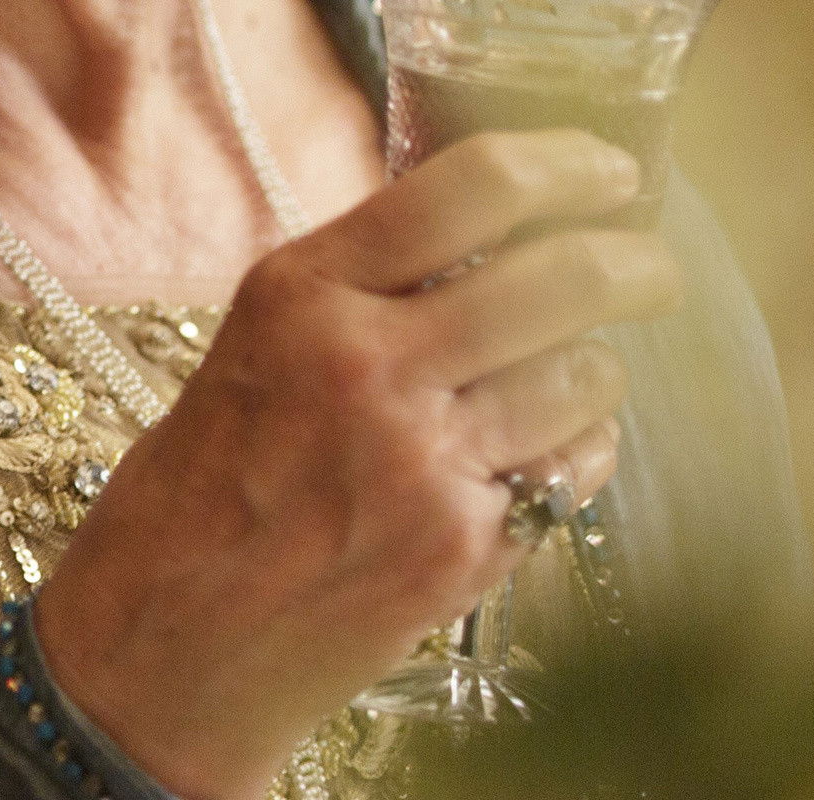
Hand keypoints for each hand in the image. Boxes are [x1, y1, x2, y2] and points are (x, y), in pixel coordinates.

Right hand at [28, 131, 680, 798]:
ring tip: (562, 386)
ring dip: (594, 374)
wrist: (162, 650)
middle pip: (564, 276)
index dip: (568, 163)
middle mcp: (365, 364)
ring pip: (586, 375)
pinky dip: (574, 457)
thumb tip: (493, 224)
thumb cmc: (204, 490)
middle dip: (637, 266)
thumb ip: (363, 283)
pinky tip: (530, 465)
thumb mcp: (259, 342)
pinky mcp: (460, 550)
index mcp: (303, 291)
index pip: (474, 183)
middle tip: (652, 273)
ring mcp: (420, 461)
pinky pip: (574, 470)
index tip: (609, 172)